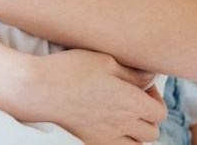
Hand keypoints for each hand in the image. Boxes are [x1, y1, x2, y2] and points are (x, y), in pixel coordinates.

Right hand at [6, 49, 167, 144]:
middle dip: (148, 116)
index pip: (160, 111)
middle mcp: (122, 125)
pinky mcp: (89, 143)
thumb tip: (149, 78)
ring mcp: (105, 138)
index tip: (142, 86)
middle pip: (152, 132)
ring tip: (120, 114)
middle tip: (133, 99)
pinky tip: (104, 123)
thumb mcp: (105, 61)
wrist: (36, 90)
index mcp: (131, 103)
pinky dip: (117, 139)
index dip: (155, 97)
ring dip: (135, 132)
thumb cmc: (70, 69)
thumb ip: (132, 73)